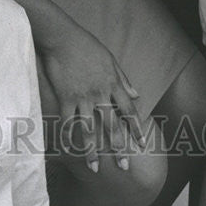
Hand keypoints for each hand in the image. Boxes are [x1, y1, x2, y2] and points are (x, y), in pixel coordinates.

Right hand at [40, 28, 143, 171]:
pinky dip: (67, 136)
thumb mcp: (110, 59)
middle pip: (112, 125)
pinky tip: (69, 149)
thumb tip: (136, 95)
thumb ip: (123, 79)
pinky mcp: (65, 97)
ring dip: (92, 151)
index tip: (142, 145)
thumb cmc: (87, 45)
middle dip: (119, 148)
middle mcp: (100, 94)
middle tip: (124, 167)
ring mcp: (82, 97)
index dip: (136, 129)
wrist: (63, 37)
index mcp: (113, 84)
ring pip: (89, 130)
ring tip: (95, 168)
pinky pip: (67, 121)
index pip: (129, 111)